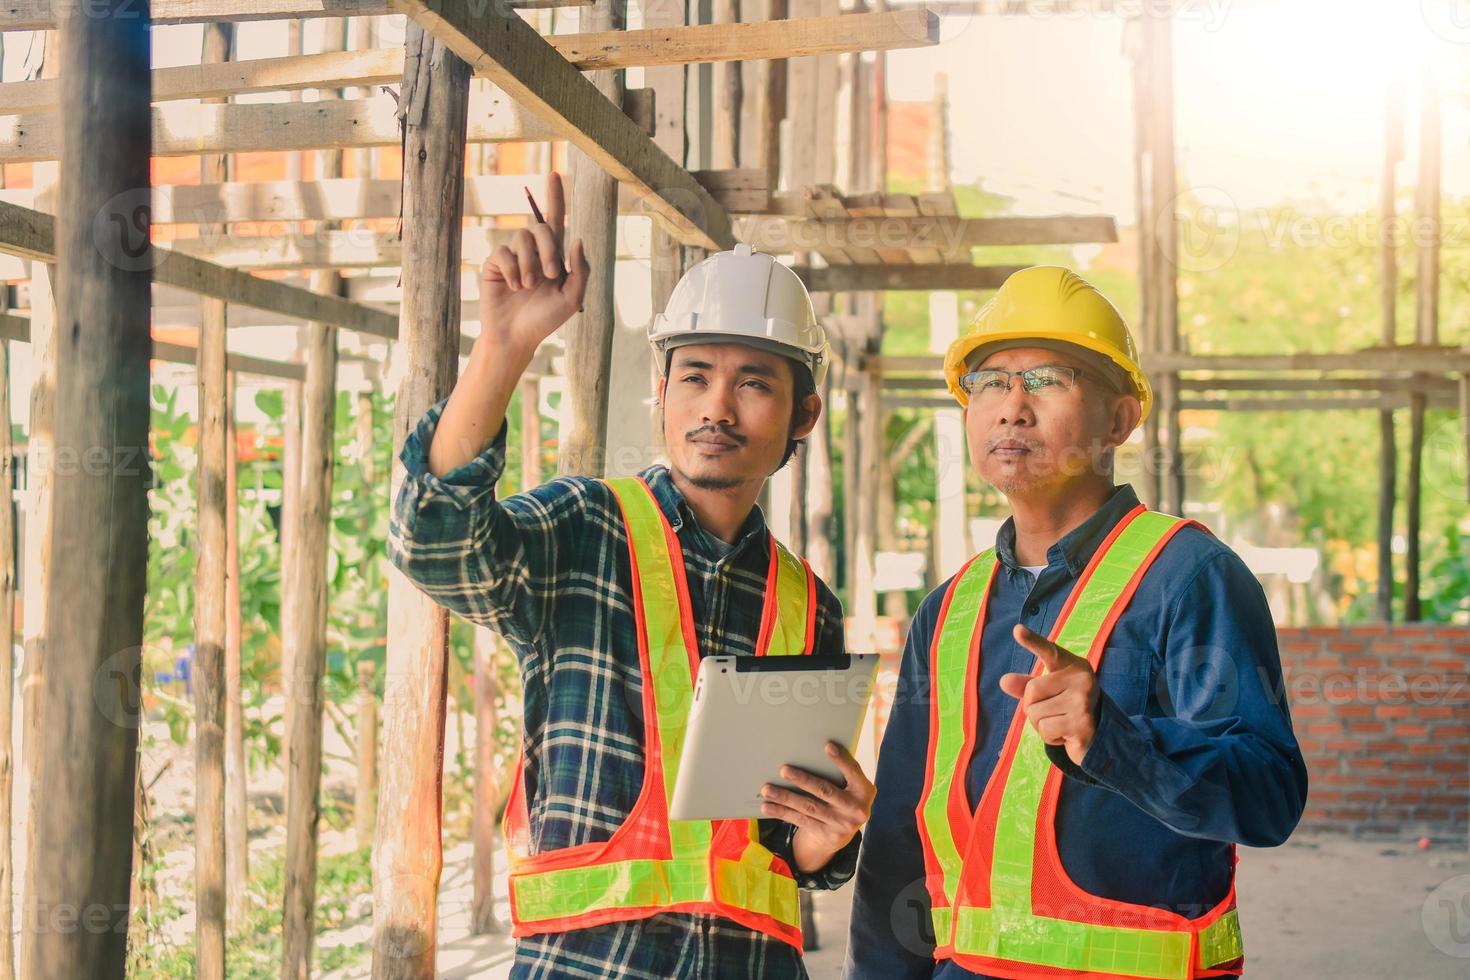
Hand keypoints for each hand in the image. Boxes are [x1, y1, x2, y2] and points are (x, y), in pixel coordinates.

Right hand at [479, 171, 589, 355]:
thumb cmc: (545, 320)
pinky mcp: (495, 264)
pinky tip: (514, 287)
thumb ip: (580, 270)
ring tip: (529, 287)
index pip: (555, 219)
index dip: (555, 196)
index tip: (555, 173)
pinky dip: (513, 269)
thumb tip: (577, 239)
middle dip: (549, 250)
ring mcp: (512, 256)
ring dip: (530, 263)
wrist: (516, 336)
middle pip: (542, 227)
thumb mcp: (572, 297)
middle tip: (550, 276)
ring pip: (522, 237)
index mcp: (553, 256)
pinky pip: (504, 252)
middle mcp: (533, 251)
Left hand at [760, 742, 874, 873]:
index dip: (841, 760)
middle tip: (784, 770)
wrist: (844, 832)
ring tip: (768, 789)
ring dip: (785, 797)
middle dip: (803, 780)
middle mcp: (856, 809)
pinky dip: (782, 812)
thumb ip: (839, 774)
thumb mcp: (850, 786)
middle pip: (825, 791)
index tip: (828, 746)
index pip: (853, 772)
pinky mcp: (828, 835)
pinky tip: (768, 806)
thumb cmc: (843, 797)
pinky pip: (801, 821)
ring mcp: (842, 824)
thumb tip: (809, 754)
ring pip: (808, 808)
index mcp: (864, 790)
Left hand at [999, 623, 1099, 766]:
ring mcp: (1083, 702)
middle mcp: (1082, 680)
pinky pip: (1045, 731)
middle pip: (1032, 691)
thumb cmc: (1069, 706)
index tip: (1017, 630)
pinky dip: (1049, 737)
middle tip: (1054, 711)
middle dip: (1033, 707)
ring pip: (1035, 714)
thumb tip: (1004, 681)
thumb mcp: (1049, 691)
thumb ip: (1027, 685)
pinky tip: (1065, 735)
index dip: (1032, 641)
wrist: (1100, 733)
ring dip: (1041, 724)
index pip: (1050, 651)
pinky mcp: (1082, 725)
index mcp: (1073, 665)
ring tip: (1061, 723)